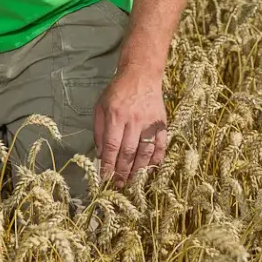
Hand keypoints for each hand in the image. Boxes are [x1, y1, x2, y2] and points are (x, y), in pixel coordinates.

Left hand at [93, 66, 166, 188]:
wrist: (141, 76)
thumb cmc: (117, 92)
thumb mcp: (100, 106)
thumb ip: (99, 131)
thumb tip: (101, 155)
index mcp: (115, 116)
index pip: (112, 146)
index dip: (109, 165)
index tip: (105, 179)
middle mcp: (133, 121)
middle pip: (128, 152)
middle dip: (123, 172)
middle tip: (119, 186)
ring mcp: (150, 123)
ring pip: (145, 152)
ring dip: (139, 170)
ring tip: (132, 182)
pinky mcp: (162, 124)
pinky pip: (161, 146)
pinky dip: (156, 160)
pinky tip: (151, 170)